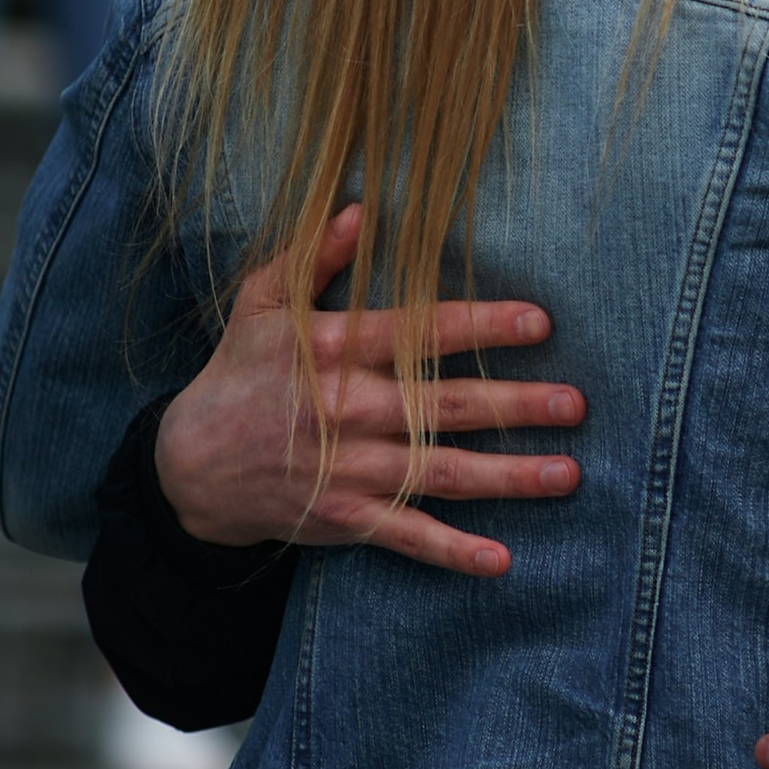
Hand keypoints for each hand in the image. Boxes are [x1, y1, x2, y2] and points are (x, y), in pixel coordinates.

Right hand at [154, 203, 585, 573]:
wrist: (191, 464)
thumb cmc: (239, 370)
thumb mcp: (264, 302)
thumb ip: (316, 256)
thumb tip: (359, 208)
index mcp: (336, 349)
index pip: (422, 333)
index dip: (483, 326)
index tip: (540, 322)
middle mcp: (351, 409)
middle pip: (449, 406)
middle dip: (519, 405)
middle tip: (577, 403)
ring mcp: (351, 469)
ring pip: (443, 473)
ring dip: (510, 477)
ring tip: (569, 473)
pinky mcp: (345, 516)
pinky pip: (407, 536)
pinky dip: (454, 551)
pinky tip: (502, 561)